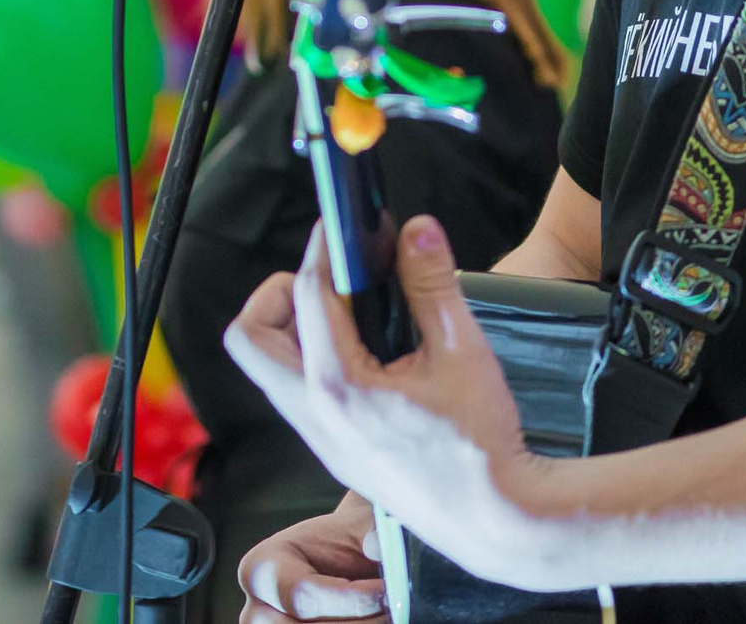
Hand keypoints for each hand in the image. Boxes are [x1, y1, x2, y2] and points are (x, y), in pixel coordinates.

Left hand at [225, 217, 543, 585]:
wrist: (496, 522)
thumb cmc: (482, 448)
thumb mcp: (463, 350)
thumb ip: (434, 284)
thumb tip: (417, 231)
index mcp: (341, 387)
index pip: (310, 293)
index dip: (326, 245)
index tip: (342, 224)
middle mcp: (316, 416)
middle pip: (250, 339)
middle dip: (277, 294)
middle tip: (325, 276)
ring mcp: (321, 440)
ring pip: (268, 372)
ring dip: (291, 330)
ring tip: (346, 309)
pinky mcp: (335, 454)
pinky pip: (296, 398)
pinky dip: (311, 362)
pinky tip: (362, 351)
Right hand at [238, 492, 386, 621]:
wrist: (342, 564)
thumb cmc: (347, 544)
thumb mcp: (359, 526)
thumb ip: (369, 531)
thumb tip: (376, 546)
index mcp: (261, 569)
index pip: (303, 596)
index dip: (352, 599)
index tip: (387, 590)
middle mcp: (256, 612)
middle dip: (363, 622)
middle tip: (394, 608)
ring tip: (388, 615)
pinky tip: (376, 622)